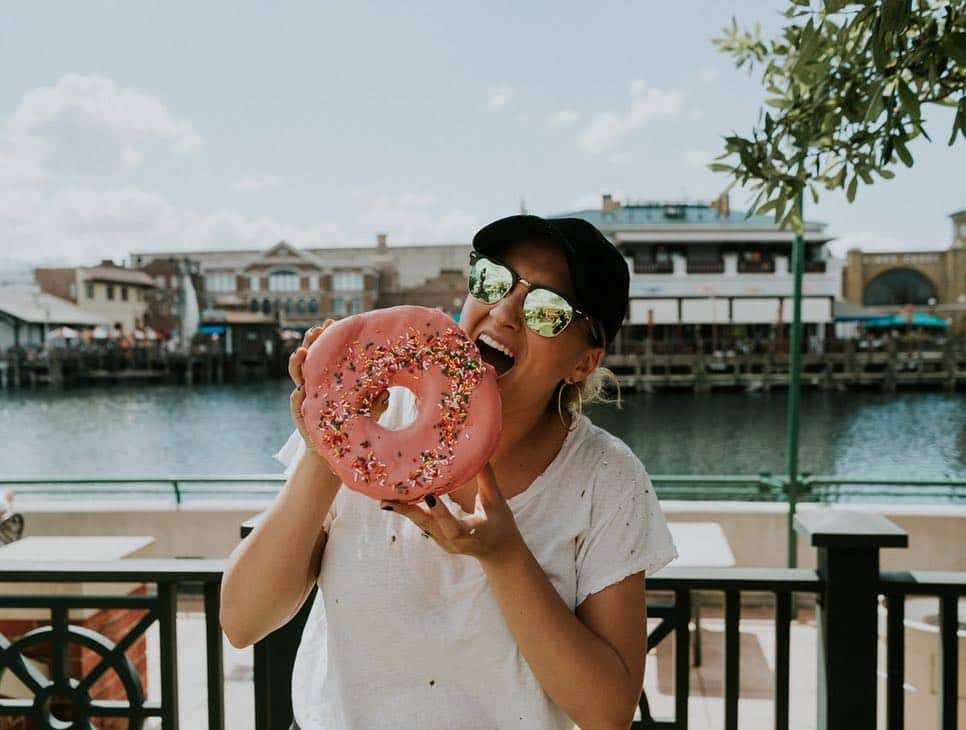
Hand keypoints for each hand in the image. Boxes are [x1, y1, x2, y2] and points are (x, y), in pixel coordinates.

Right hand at [289, 322, 390, 457]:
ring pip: (297, 377)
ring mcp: (305, 398)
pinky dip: (297, 398)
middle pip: (309, 358)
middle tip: (315, 330)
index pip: (326, 351)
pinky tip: (299, 391)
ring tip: (300, 353)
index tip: (331, 322)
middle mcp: (315, 383)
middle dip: (310, 342)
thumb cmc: (353, 426)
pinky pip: (296, 405)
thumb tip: (389, 391)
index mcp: (329, 376)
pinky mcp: (301, 416)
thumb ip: (377, 401)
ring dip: (297, 364)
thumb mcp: (369, 411)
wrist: (333, 453)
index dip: (326, 336)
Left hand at [382, 464, 525, 563]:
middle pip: (427, 525)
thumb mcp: (497, 503)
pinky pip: (422, 523)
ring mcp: (443, 543)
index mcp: (470, 535)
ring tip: (387, 493)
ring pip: (421, 524)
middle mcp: (452, 542)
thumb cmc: (501, 526)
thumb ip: (488, 480)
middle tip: (387, 499)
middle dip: (407, 511)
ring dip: (404, 509)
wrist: (499, 552)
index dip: (441, 513)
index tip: (430, 496)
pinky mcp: (438, 539)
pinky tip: (399, 497)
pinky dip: (411, 510)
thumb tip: (482, 453)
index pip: (452, 527)